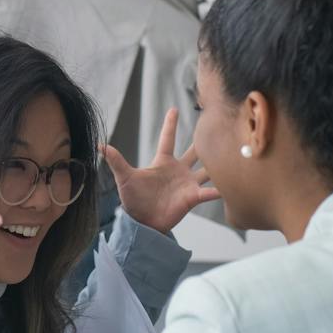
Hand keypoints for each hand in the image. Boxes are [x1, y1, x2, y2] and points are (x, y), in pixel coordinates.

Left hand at [100, 109, 220, 235]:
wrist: (143, 223)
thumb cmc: (133, 201)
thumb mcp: (124, 178)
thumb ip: (116, 161)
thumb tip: (100, 145)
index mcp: (162, 162)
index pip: (168, 138)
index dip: (170, 124)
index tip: (174, 108)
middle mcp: (178, 170)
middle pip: (194, 151)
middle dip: (205, 140)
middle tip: (217, 125)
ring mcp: (187, 183)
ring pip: (207, 169)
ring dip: (218, 162)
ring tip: (232, 152)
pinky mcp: (193, 197)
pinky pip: (210, 191)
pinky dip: (220, 189)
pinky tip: (232, 184)